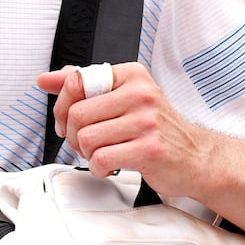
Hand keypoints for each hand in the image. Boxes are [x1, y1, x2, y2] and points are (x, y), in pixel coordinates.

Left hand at [36, 63, 212, 192]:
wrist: (198, 158)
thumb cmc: (158, 129)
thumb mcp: (124, 97)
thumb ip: (85, 86)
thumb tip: (46, 79)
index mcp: (131, 75)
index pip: (77, 80)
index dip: (62, 104)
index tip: (66, 119)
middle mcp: (140, 94)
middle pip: (77, 113)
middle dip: (73, 134)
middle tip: (85, 143)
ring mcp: (146, 121)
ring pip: (86, 138)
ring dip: (87, 153)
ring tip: (103, 153)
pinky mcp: (149, 149)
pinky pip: (101, 159)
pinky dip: (98, 168)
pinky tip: (112, 165)